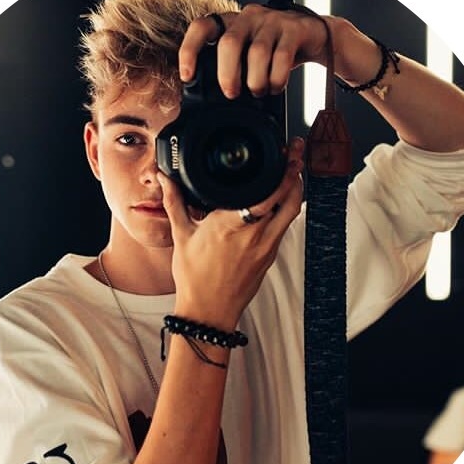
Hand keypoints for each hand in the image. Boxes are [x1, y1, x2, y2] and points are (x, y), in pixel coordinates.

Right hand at [158, 137, 303, 330]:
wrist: (208, 310)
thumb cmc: (194, 277)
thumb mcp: (182, 235)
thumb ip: (175, 201)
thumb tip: (166, 178)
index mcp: (230, 224)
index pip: (267, 191)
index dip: (283, 169)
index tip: (288, 152)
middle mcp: (254, 234)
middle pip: (289, 198)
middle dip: (296, 172)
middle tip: (298, 154)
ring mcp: (266, 247)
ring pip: (292, 212)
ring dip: (296, 190)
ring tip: (293, 173)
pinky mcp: (270, 257)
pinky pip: (284, 227)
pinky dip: (286, 209)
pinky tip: (279, 201)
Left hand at [178, 4, 331, 98]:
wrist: (313, 35)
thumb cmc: (273, 50)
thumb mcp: (247, 55)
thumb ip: (231, 67)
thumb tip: (213, 99)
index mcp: (230, 23)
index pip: (202, 27)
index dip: (190, 50)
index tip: (187, 76)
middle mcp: (248, 17)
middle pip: (229, 43)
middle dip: (227, 74)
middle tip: (231, 94)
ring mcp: (271, 20)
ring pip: (257, 53)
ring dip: (256, 80)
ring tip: (259, 91)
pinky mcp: (294, 28)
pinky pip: (282, 57)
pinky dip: (277, 78)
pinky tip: (275, 86)